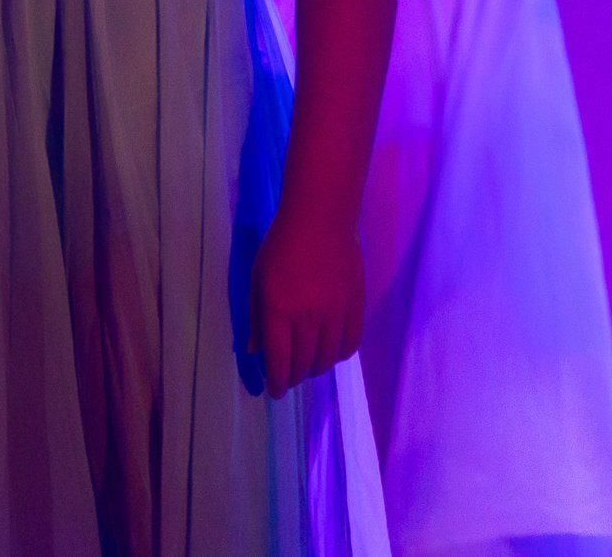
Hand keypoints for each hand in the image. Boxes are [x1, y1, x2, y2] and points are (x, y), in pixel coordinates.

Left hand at [248, 203, 363, 397]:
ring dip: (315, 368)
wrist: (320, 220)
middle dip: (293, 377)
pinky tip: (330, 354)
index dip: (276, 380)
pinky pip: (350, 344)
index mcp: (279, 311)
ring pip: (327, 358)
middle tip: (287, 380)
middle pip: (303, 363)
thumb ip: (256, 317)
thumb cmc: (280, 245)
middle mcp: (308, 319)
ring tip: (306, 368)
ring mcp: (335, 315)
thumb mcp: (257, 279)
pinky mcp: (356, 308)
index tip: (275, 391)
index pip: (279, 359)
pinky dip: (338, 356)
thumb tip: (255, 350)